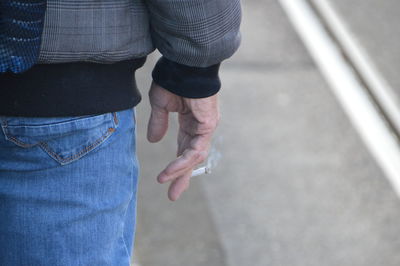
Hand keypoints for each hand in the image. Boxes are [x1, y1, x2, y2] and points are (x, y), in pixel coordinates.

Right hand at [147, 82, 219, 200]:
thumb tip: (153, 140)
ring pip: (194, 157)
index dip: (176, 165)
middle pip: (191, 158)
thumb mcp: (160, 105)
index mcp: (190, 123)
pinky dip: (182, 161)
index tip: (165, 180)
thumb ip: (158, 123)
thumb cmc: (173, 80)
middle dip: (182, 176)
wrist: (185, 65)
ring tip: (167, 185)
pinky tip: (170, 171)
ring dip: (180, 172)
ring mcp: (205, 128)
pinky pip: (195, 150)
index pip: (184, 149)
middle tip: (173, 195)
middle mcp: (199, 128)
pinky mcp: (208, 126)